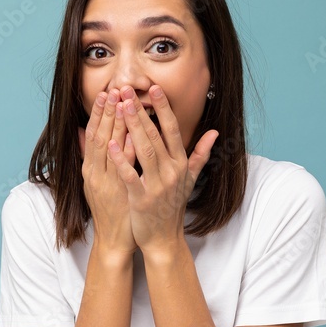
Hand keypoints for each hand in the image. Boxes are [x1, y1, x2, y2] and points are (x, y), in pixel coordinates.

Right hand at [79, 87, 138, 256]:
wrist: (114, 239)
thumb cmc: (109, 209)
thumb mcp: (94, 181)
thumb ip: (89, 156)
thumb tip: (80, 131)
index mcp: (90, 169)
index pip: (93, 135)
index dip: (98, 114)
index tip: (105, 94)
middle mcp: (96, 173)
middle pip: (100, 137)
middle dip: (107, 112)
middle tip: (115, 89)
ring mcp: (107, 183)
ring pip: (110, 148)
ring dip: (117, 124)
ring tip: (123, 102)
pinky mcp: (120, 193)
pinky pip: (124, 168)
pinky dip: (128, 151)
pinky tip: (134, 134)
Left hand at [107, 84, 218, 256]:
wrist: (163, 238)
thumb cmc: (172, 207)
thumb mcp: (190, 180)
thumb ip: (200, 154)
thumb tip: (215, 132)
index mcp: (181, 164)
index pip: (172, 130)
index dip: (164, 108)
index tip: (155, 88)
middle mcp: (172, 172)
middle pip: (156, 136)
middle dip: (142, 112)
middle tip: (128, 91)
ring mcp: (157, 186)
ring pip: (145, 150)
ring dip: (133, 127)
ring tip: (121, 106)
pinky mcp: (142, 199)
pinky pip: (130, 175)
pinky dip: (121, 159)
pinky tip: (110, 143)